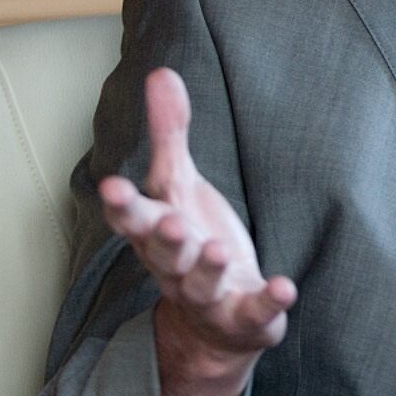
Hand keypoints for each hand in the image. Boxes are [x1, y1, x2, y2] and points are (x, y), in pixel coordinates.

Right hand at [99, 68, 295, 383]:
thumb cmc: (191, 239)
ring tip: (217, 249)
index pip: (133, 219)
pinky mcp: (245, 316)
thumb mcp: (179, 185)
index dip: (122, 206)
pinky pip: (255, 310)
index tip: (111, 186)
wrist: (213, 323)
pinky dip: (268, 301)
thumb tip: (159, 72)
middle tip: (169, 221)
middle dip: (165, 238)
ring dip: (207, 268)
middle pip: (165, 253)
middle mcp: (178, 266)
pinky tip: (284, 286)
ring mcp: (210, 295)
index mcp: (158, 230)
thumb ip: (169, 134)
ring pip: (201, 284)